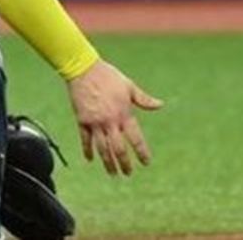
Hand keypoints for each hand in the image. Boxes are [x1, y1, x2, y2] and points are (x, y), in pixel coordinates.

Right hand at [66, 59, 162, 175]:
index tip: (146, 163)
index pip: (135, 139)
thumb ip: (143, 99)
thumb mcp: (129, 86)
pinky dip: (88, 150)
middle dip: (124, 163)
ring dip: (108, 162)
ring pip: (102, 148)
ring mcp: (95, 122)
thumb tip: (160, 105)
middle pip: (118, 148)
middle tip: (128, 173)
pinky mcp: (82, 120)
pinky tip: (91, 159)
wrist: (83, 69)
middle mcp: (110, 121)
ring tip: (112, 173)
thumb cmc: (108, 76)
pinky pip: (85, 139)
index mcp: (124, 114)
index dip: (141, 152)